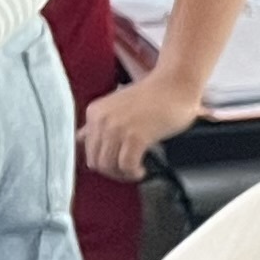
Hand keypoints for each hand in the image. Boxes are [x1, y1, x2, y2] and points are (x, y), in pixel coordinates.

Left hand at [76, 74, 202, 181]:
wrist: (176, 85)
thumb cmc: (154, 96)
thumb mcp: (118, 107)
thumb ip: (100, 123)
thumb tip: (83, 137)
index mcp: (94, 112)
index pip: (86, 149)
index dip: (103, 160)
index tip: (116, 163)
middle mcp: (102, 119)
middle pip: (95, 161)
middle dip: (112, 171)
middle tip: (126, 170)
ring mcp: (118, 128)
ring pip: (108, 166)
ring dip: (123, 174)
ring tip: (135, 170)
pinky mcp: (136, 137)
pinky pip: (127, 166)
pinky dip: (134, 173)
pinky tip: (142, 169)